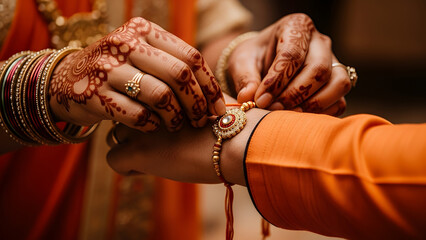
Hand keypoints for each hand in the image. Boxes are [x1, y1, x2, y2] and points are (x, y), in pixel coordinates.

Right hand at [49, 17, 225, 131]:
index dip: (208, 86)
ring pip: (160, 95)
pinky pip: (137, 114)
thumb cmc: (117, 71)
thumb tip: (214, 94)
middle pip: (179, 75)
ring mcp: (107, 68)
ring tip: (176, 125)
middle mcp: (125, 43)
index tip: (217, 108)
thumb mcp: (141, 55)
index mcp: (144, 31)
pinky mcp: (93, 93)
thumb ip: (171, 63)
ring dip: (175, 117)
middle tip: (201, 121)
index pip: (190, 57)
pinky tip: (154, 127)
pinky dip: (151, 125)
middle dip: (196, 103)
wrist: (65, 80)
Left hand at [107, 99, 268, 185]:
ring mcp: (139, 126)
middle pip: (125, 114)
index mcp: (161, 86)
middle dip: (135, 128)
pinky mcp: (136, 151)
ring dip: (130, 147)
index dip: (147, 111)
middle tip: (157, 141)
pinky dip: (127, 168)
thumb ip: (192, 100)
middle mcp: (144, 102)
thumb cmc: (231, 124)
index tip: (162, 123)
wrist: (237, 140)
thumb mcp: (210, 102)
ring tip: (154, 156)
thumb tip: (194, 109)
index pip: (137, 96)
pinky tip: (147, 168)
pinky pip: (113, 161)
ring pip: (115, 136)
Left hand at [227, 13, 349, 115]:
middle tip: (273, 108)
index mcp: (296, 27)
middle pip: (319, 69)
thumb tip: (248, 97)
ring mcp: (334, 62)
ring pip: (338, 84)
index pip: (293, 53)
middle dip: (295, 94)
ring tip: (288, 114)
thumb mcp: (242, 62)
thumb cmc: (253, 59)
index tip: (261, 99)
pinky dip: (323, 113)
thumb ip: (245, 78)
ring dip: (313, 104)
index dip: (277, 80)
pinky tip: (300, 118)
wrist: (262, 63)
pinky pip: (340, 101)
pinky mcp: (337, 83)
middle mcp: (320, 42)